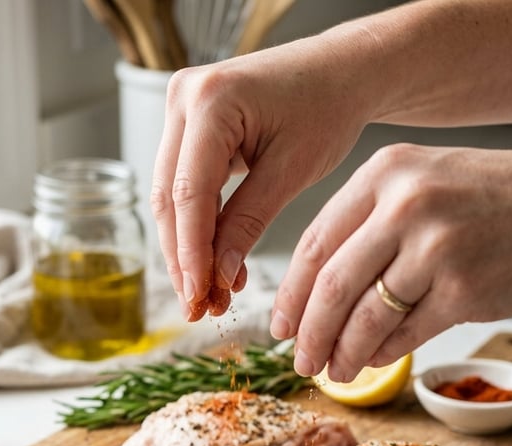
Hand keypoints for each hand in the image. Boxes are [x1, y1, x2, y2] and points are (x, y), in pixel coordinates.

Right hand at [151, 49, 368, 319]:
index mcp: (212, 100)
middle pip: (169, 197)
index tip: (198, 297)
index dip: (190, 252)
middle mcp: (184, 97)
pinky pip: (183, 183)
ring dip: (186, 248)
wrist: (342, 71)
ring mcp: (180, 107)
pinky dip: (198, 226)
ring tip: (208, 296)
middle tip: (199, 308)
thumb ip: (248, 222)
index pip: (189, 192)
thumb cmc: (328, 108)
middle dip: (183, 258)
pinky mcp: (188, 124)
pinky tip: (214, 264)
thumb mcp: (292, 171)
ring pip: (169, 195)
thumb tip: (217, 277)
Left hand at [270, 143, 511, 380]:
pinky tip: (373, 362)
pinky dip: (382, 355)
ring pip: (363, 317)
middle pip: (330, 286)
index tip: (282, 325)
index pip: (315, 242)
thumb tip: (318, 290)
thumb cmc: (507, 201)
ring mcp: (436, 247)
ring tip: (334, 371)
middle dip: (308, 333)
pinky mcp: (464, 290)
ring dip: (342, 354)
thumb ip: (374, 221)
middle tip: (300, 360)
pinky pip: (404, 335)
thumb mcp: (432, 182)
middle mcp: (407, 204)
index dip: (291, 294)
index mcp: (388, 171)